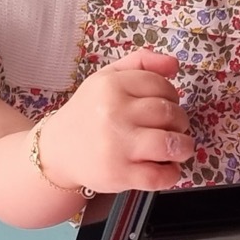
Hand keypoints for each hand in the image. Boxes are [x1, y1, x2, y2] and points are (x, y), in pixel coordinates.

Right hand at [38, 50, 192, 195]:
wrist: (57, 151)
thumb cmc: (88, 113)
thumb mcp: (106, 78)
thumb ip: (141, 63)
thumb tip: (175, 64)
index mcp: (111, 85)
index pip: (161, 85)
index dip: (172, 96)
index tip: (165, 105)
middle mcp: (113, 113)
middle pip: (170, 113)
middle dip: (180, 122)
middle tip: (173, 128)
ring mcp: (117, 145)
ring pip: (171, 144)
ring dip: (183, 147)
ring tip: (177, 148)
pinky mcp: (120, 174)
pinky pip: (161, 175)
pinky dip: (171, 174)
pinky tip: (165, 168)